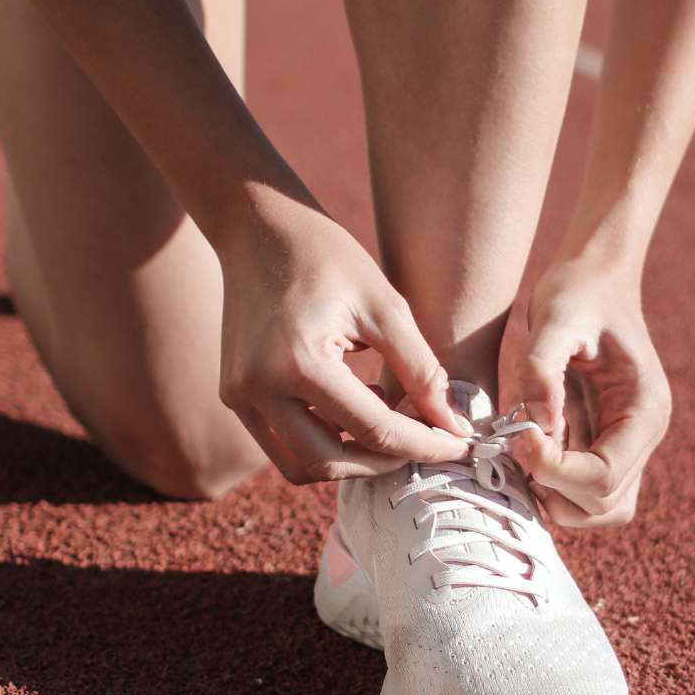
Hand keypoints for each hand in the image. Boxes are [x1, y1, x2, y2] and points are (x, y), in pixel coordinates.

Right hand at [216, 193, 472, 484]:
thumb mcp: (387, 306)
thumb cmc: (327, 257)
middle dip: (384, 462)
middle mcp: (258, 389)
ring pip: (301, 465)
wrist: (259, 228)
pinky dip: (322, 442)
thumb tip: (453, 427)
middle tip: (425, 441)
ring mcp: (240, 396)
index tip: (460, 445)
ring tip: (388, 425)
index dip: (425, 444)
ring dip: (349, 460)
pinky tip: (355, 410)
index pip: (374, 430)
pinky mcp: (235, 396)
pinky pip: (281, 444)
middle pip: (331, 463)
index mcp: (299, 362)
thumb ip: (421, 371)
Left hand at [512, 258, 670, 528]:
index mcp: (644, 409)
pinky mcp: (603, 445)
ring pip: (596, 509)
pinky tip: (526, 449)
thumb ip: (542, 369)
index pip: (606, 476)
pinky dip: (552, 486)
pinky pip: (583, 492)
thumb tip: (536, 424)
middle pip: (604, 503)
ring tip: (521, 451)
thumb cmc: (577, 293)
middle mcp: (642, 436)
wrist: (593, 279)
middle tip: (517, 444)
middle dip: (554, 487)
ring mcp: (626, 445)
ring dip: (553, 495)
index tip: (519, 438)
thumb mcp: (556, 317)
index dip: (557, 471)